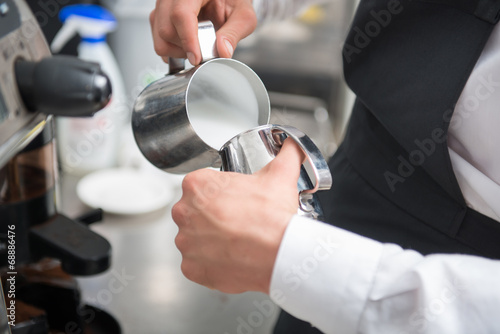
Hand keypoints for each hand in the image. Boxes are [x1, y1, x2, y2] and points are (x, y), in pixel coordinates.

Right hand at [150, 0, 256, 64]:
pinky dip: (173, 50)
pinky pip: (159, 39)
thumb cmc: (232, 1)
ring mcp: (163, 5)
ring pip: (160, 37)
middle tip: (204, 52)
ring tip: (197, 47)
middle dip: (185, 48)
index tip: (196, 58)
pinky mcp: (160, 16)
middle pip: (166, 29)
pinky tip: (188, 45)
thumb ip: (234, 33)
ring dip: (178, 51)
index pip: (181, 14)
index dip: (187, 40)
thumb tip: (222, 51)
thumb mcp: (243, 15)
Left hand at [171, 139, 304, 293]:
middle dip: (213, 217)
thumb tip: (292, 145)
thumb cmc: (273, 217)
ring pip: (195, 239)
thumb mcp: (280, 174)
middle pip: (195, 212)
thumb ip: (285, 154)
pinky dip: (210, 264)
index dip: (222, 194)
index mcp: (197, 184)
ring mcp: (185, 242)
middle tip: (237, 221)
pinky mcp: (190, 268)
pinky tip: (230, 257)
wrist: (279, 254)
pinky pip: (196, 264)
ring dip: (211, 240)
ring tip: (235, 240)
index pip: (202, 186)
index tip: (235, 202)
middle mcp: (184, 212)